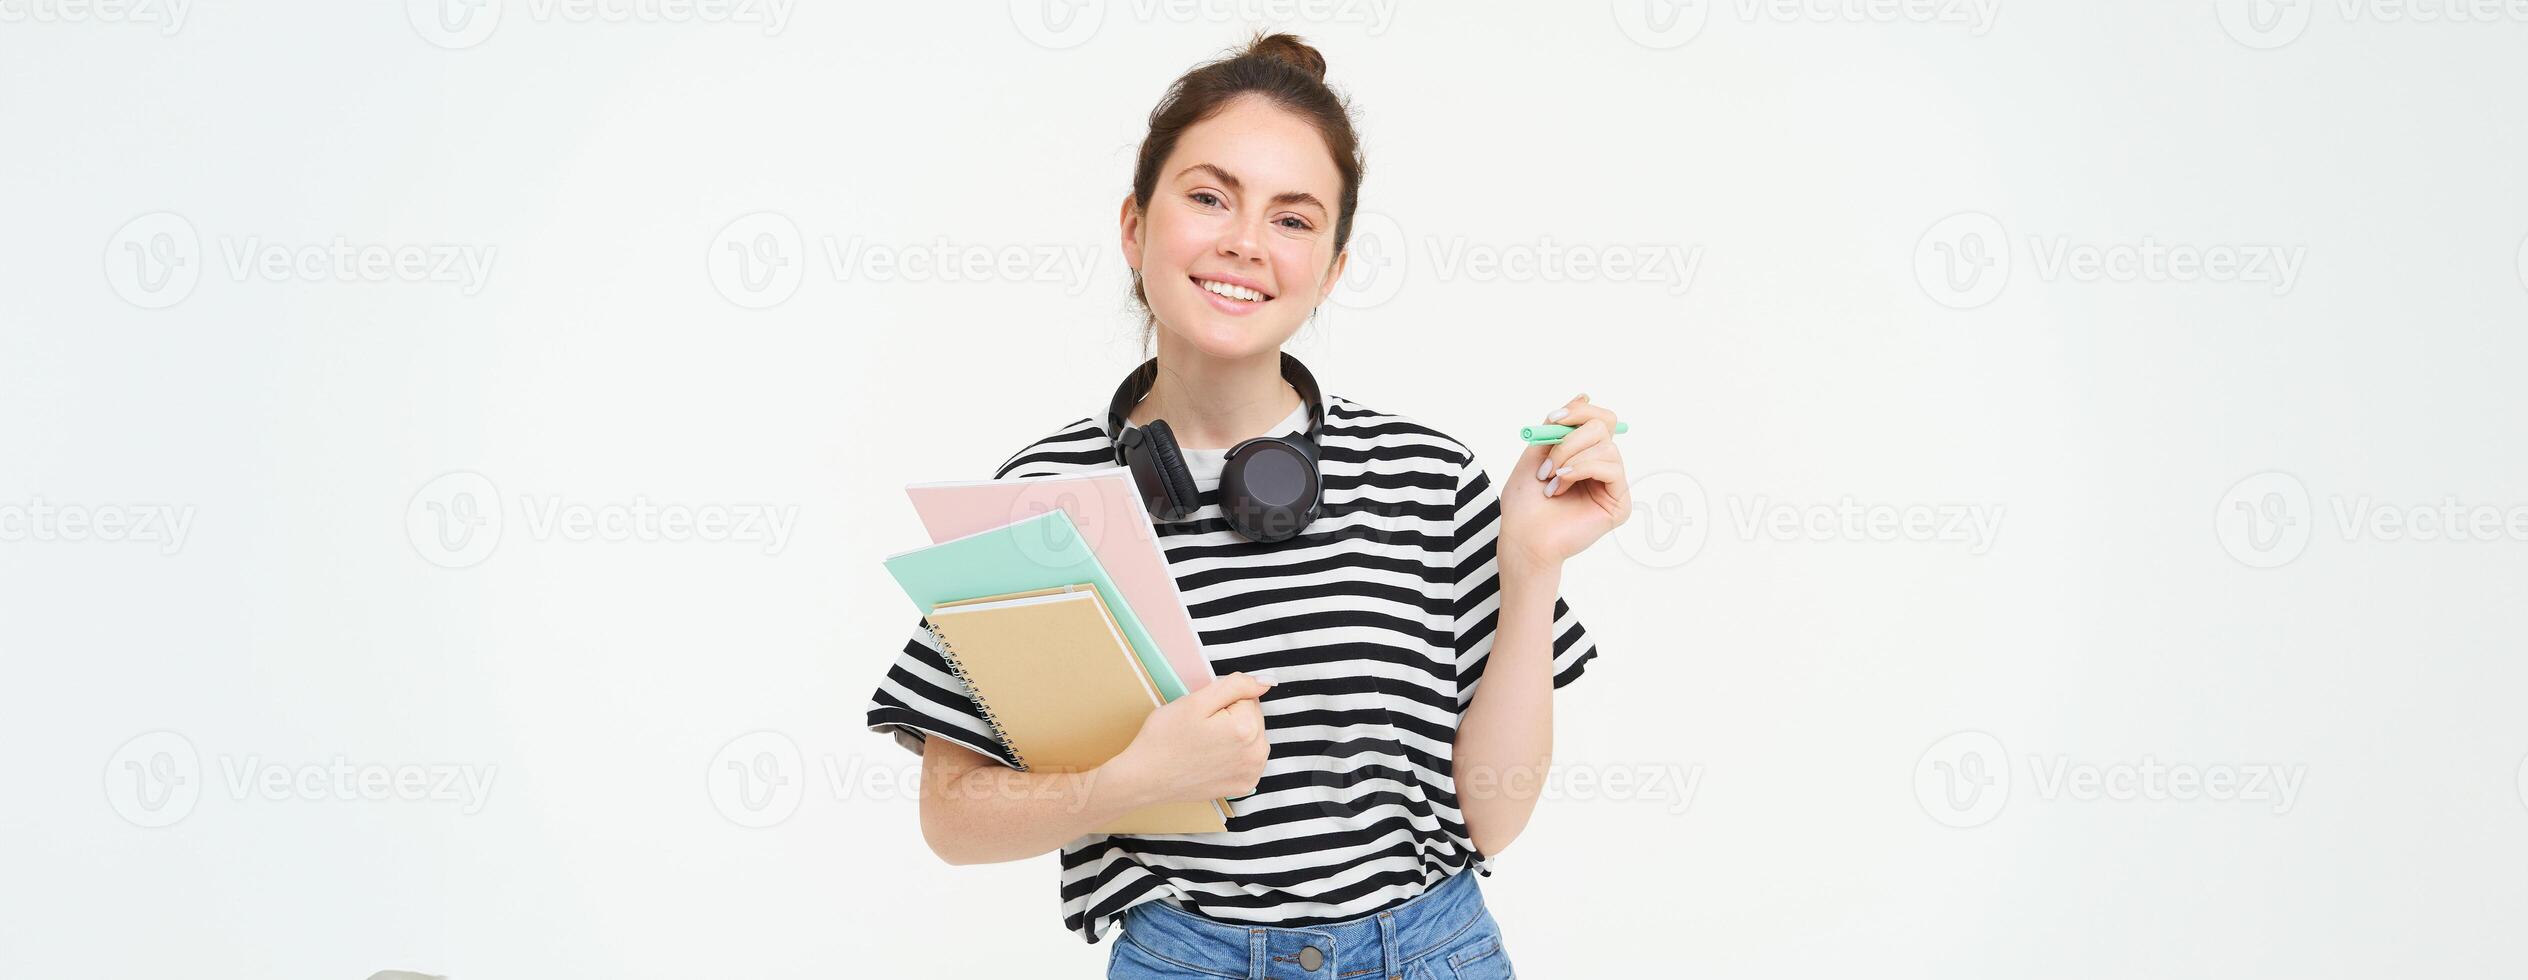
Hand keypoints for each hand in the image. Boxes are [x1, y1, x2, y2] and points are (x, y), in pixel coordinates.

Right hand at [1105, 672, 1273, 806]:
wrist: (1144, 779)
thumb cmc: (1164, 738)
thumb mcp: (1195, 701)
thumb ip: (1235, 686)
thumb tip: (1267, 682)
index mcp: (1246, 728)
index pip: (1246, 696)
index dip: (1221, 701)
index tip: (1201, 715)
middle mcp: (1257, 754)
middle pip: (1252, 716)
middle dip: (1230, 717)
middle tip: (1199, 729)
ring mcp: (1251, 773)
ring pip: (1252, 736)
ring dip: (1234, 734)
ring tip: (1204, 744)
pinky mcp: (1243, 786)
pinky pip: (1247, 757)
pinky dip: (1233, 754)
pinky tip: (1211, 759)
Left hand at [1499, 393, 1633, 571]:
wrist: (1523, 537)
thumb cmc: (1525, 503)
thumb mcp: (1536, 452)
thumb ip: (1558, 426)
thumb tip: (1584, 395)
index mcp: (1585, 454)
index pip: (1599, 418)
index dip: (1579, 411)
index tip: (1553, 418)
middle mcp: (1602, 467)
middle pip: (1604, 425)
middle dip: (1570, 438)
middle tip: (1547, 462)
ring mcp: (1613, 485)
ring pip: (1606, 445)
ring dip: (1570, 458)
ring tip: (1551, 480)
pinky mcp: (1620, 502)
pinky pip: (1611, 467)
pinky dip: (1582, 469)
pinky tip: (1563, 484)